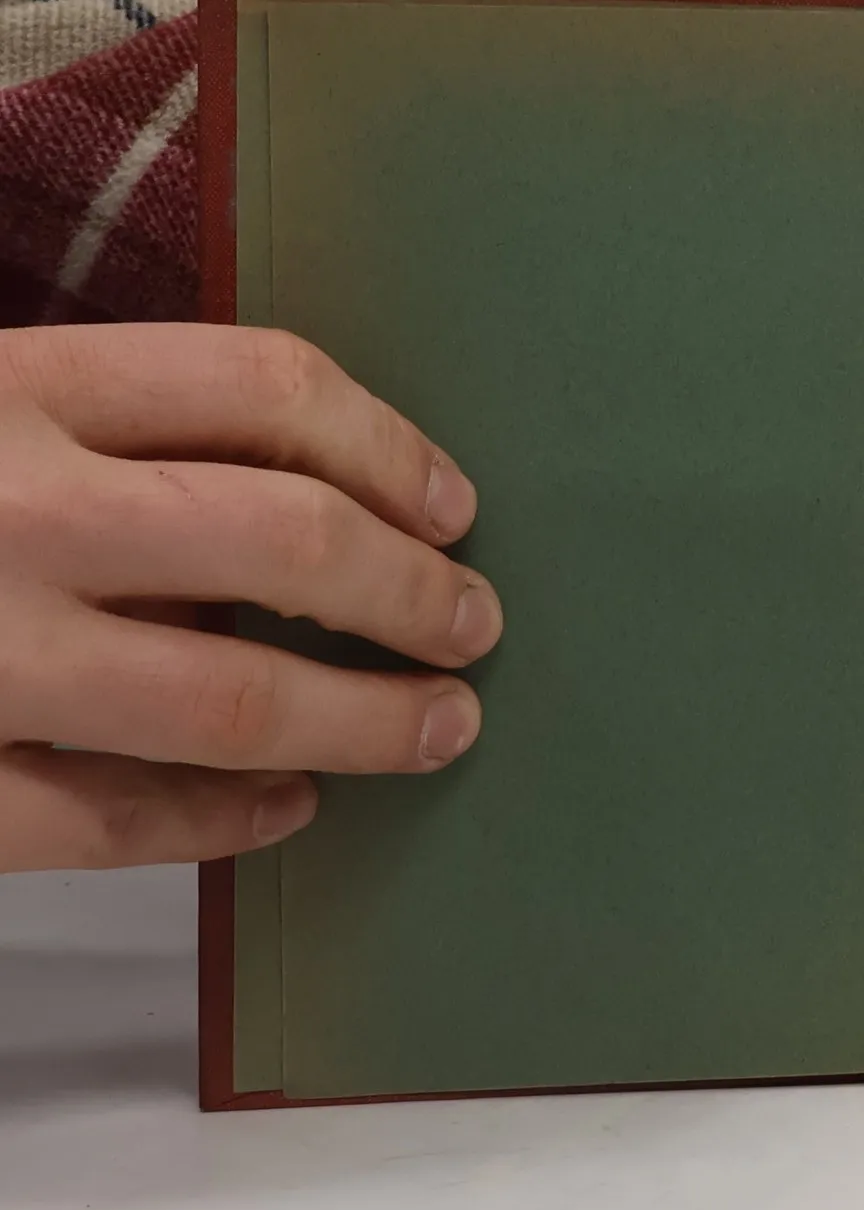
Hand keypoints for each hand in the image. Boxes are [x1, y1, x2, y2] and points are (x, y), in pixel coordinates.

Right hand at [0, 325, 502, 872]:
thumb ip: (100, 440)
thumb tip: (304, 510)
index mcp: (14, 389)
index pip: (263, 388)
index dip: (388, 450)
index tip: (451, 506)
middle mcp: (7, 512)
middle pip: (285, 538)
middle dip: (411, 590)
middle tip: (472, 622)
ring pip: (232, 697)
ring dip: (365, 720)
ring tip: (439, 725)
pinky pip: (113, 820)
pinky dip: (221, 818)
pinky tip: (287, 805)